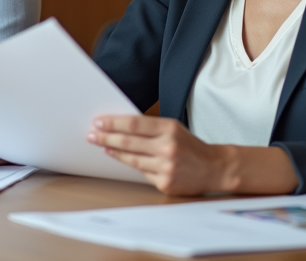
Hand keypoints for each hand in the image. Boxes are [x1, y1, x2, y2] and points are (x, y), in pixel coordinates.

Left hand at [87, 115, 223, 194]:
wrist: (214, 168)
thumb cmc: (190, 146)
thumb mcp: (173, 128)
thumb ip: (150, 128)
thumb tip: (120, 127)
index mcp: (169, 129)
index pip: (134, 124)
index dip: (113, 123)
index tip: (98, 122)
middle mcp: (168, 148)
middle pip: (128, 142)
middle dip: (106, 138)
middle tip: (91, 135)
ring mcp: (166, 168)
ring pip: (132, 160)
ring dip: (113, 152)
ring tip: (101, 146)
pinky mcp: (165, 184)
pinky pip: (142, 173)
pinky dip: (130, 165)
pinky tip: (120, 159)